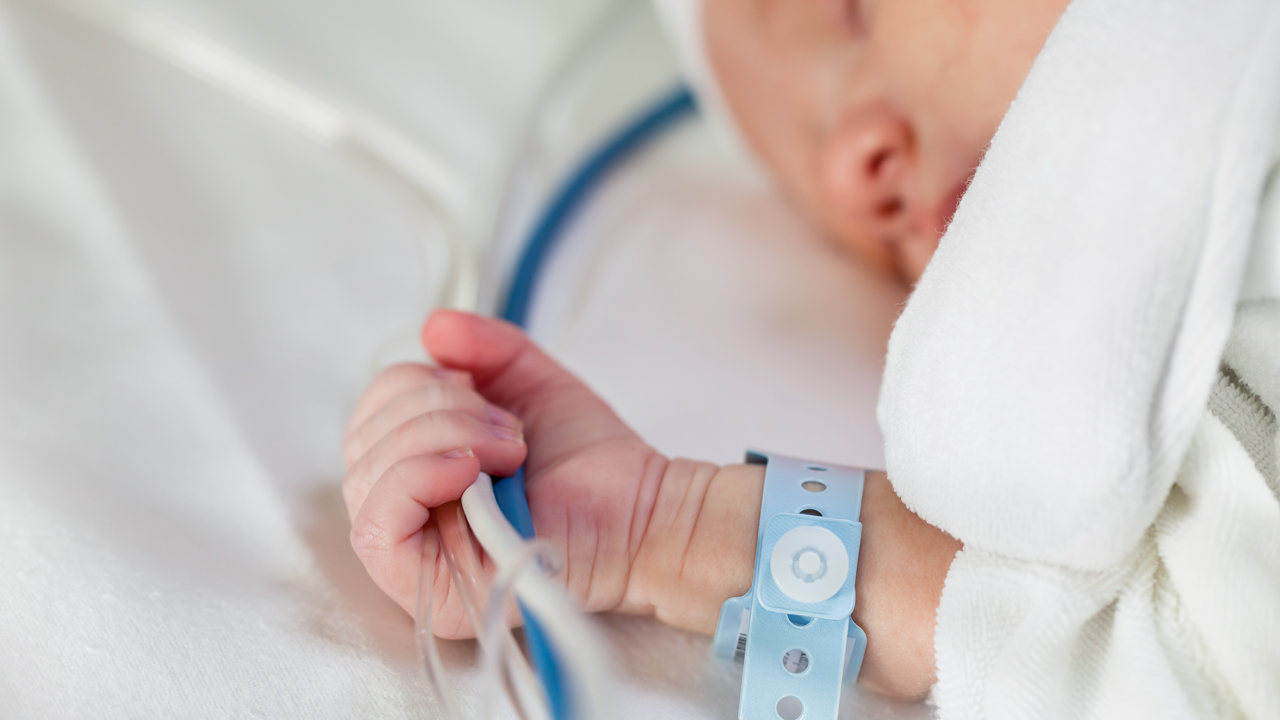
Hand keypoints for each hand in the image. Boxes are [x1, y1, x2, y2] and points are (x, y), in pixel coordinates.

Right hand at [342, 310, 672, 636]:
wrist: (642, 511)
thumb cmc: (591, 463)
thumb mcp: (530, 384)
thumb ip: (484, 348)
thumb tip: (431, 327)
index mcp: (418, 468)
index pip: (368, 416)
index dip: (413, 386)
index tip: (480, 392)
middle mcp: (406, 514)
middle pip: (362, 441)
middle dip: (436, 411)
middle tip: (505, 429)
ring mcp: (411, 558)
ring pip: (367, 475)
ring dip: (440, 438)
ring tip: (508, 451)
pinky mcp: (423, 589)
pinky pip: (376, 524)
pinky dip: (417, 476)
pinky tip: (468, 469)